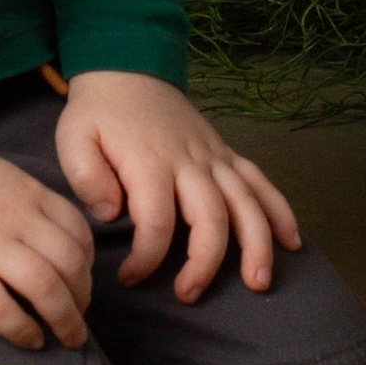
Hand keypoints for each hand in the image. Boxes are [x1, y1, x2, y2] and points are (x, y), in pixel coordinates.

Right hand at [0, 116, 95, 351]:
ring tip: (67, 338)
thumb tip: (40, 235)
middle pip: (71, 264)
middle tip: (78, 319)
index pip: (78, 232)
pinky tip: (29, 340)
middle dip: (83, 298)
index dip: (88, 264)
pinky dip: (22, 328)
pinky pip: (1, 307)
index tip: (81, 283)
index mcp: (25, 192)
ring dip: (65, 319)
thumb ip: (20, 201)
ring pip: (46, 288)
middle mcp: (15, 218)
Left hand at [53, 72, 300, 302]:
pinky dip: (280, 211)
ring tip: (257, 284)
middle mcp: (190, 162)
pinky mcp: (227, 154)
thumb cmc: (98, 113)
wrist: (127, 69)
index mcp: (149, 162)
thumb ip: (85, 176)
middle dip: (205, 263)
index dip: (146, 258)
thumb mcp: (73, 138)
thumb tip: (109, 214)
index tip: (129, 277)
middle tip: (188, 295)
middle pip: (211, 218)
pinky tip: (292, 242)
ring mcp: (214, 157)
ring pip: (246, 202)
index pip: (156, 222)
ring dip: (257, 245)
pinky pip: (261, 182)